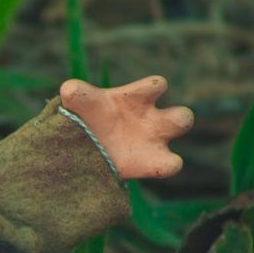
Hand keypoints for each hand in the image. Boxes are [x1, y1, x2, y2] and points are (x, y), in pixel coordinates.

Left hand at [59, 75, 193, 179]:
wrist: (81, 145)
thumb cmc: (87, 117)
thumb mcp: (78, 104)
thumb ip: (76, 95)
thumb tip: (69, 89)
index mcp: (138, 98)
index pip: (157, 86)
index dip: (153, 88)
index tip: (135, 97)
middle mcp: (153, 120)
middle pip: (184, 117)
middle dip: (178, 119)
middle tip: (152, 125)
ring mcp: (155, 143)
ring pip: (182, 142)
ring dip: (171, 142)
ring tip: (145, 146)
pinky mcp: (152, 163)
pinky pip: (172, 165)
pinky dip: (163, 165)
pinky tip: (137, 164)